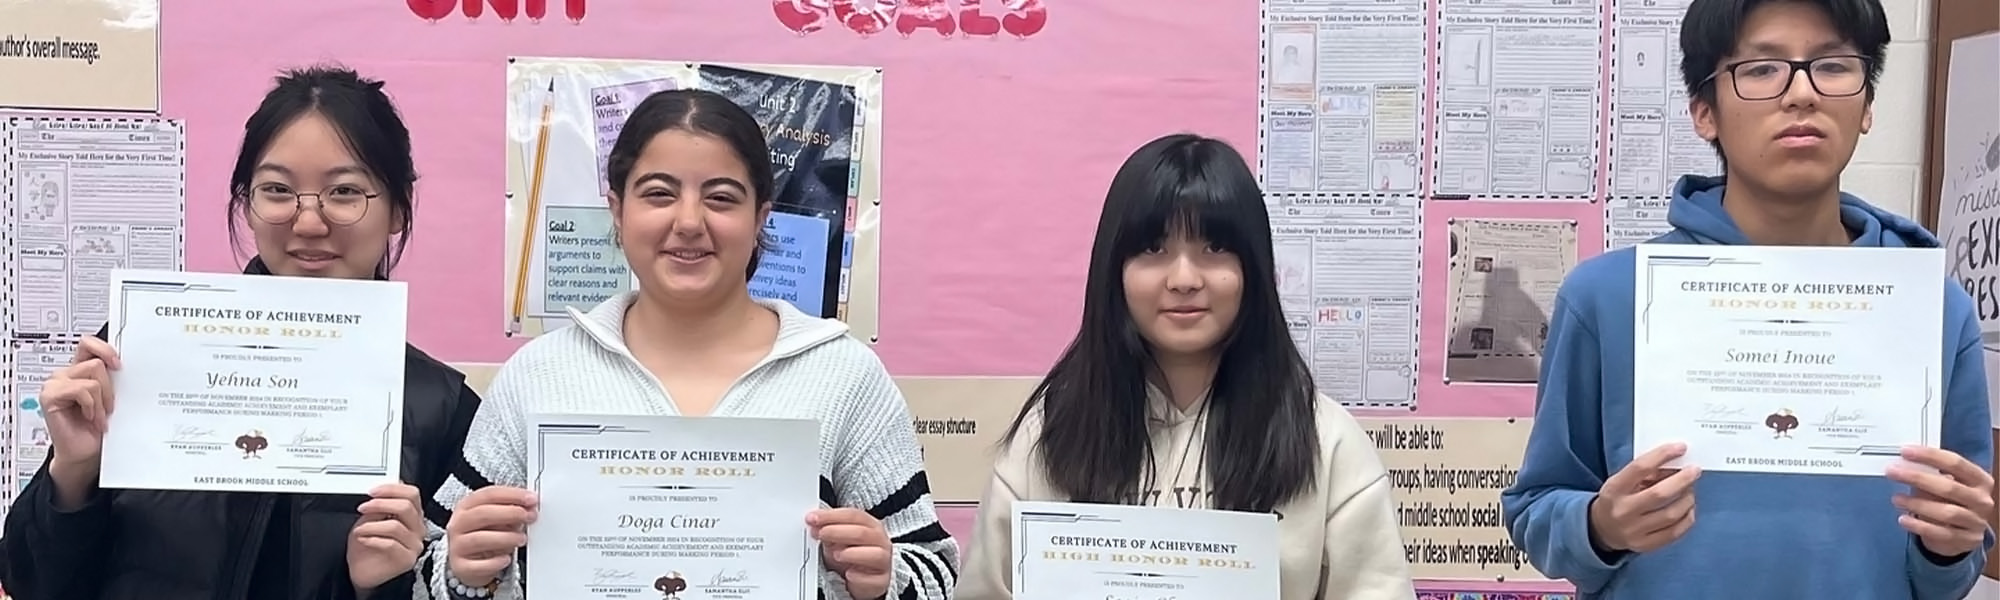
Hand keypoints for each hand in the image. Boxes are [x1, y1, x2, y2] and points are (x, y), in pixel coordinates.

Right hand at [42, 338, 120, 469]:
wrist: (86, 451)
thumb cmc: (96, 427)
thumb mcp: (109, 397)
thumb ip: (111, 378)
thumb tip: (122, 364)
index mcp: (78, 370)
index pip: (88, 343)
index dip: (104, 348)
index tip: (118, 364)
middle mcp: (65, 374)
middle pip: (96, 362)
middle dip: (109, 386)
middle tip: (109, 406)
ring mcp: (55, 384)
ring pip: (92, 375)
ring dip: (101, 400)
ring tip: (98, 415)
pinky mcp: (49, 395)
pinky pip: (82, 389)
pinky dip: (92, 406)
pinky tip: (89, 418)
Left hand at [348, 483, 425, 593]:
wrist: (361, 573)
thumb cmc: (366, 548)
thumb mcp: (369, 520)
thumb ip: (378, 507)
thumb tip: (378, 493)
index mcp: (412, 515)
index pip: (412, 494)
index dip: (392, 489)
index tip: (372, 491)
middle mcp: (417, 529)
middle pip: (407, 507)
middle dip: (381, 504)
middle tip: (363, 507)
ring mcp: (414, 545)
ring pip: (396, 526)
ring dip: (371, 525)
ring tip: (359, 530)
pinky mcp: (407, 560)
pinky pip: (391, 544)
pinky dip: (373, 539)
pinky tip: (363, 540)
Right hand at [445, 486, 537, 587]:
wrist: (470, 564)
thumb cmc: (486, 536)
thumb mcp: (496, 520)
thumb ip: (511, 511)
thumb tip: (530, 508)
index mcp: (466, 506)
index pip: (488, 494)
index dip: (512, 495)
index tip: (532, 499)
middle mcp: (459, 524)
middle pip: (483, 513)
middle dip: (510, 513)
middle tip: (529, 517)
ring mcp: (458, 546)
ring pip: (480, 539)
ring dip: (506, 537)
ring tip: (521, 539)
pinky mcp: (461, 567)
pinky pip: (478, 565)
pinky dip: (495, 562)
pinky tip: (506, 559)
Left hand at [808, 508, 892, 599]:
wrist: (861, 580)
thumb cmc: (850, 555)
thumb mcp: (836, 540)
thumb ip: (827, 530)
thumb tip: (813, 524)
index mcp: (870, 525)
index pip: (853, 515)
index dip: (832, 516)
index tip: (812, 518)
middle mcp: (879, 540)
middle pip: (862, 533)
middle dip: (838, 532)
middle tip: (820, 534)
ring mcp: (883, 561)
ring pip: (875, 554)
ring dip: (853, 553)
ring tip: (836, 555)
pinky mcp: (882, 581)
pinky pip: (873, 579)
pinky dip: (860, 576)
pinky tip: (848, 574)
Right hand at [1588, 443, 1701, 552]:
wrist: (1601, 530)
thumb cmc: (1617, 498)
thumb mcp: (1622, 481)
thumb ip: (1647, 473)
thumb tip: (1677, 466)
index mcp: (1614, 489)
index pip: (1640, 468)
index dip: (1662, 455)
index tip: (1680, 447)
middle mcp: (1623, 511)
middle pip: (1659, 494)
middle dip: (1682, 480)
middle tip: (1695, 470)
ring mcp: (1634, 531)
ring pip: (1671, 514)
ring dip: (1687, 499)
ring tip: (1690, 491)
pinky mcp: (1645, 545)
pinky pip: (1674, 532)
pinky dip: (1687, 518)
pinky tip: (1688, 509)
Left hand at [1889, 445, 1995, 557]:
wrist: (1964, 534)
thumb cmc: (1952, 502)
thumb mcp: (1947, 485)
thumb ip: (1932, 474)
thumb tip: (1903, 464)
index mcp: (1980, 480)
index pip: (1956, 463)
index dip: (1930, 456)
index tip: (1905, 451)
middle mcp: (1982, 500)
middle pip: (1949, 487)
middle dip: (1917, 478)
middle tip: (1892, 472)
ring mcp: (1976, 522)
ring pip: (1946, 512)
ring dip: (1917, 504)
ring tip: (1896, 498)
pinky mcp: (1966, 541)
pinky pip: (1941, 533)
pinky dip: (1919, 526)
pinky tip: (1903, 519)